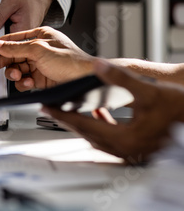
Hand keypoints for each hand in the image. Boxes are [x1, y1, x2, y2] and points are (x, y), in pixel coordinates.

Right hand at [0, 26, 93, 90]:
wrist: (86, 81)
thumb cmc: (71, 61)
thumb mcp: (39, 50)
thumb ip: (15, 47)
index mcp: (39, 35)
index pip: (10, 39)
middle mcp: (38, 49)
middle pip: (11, 54)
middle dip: (0, 61)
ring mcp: (39, 64)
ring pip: (16, 68)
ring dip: (14, 73)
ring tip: (18, 76)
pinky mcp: (41, 78)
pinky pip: (24, 80)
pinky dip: (23, 82)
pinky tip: (29, 82)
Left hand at [42, 60, 183, 163]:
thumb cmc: (181, 111)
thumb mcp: (149, 91)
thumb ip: (120, 78)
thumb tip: (98, 65)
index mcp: (125, 140)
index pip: (83, 126)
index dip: (62, 115)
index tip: (46, 107)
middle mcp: (126, 150)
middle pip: (87, 134)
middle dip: (67, 119)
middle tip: (50, 108)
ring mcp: (132, 151)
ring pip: (97, 137)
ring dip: (83, 123)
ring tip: (69, 109)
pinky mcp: (138, 147)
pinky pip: (111, 138)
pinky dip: (101, 126)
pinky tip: (101, 113)